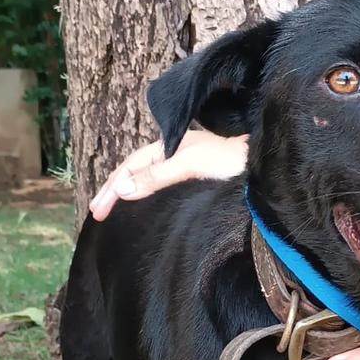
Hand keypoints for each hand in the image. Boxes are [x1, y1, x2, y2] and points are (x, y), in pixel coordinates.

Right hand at [89, 129, 248, 220]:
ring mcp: (186, 164)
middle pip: (136, 170)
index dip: (112, 187)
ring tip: (112, 206)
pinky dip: (147, 193)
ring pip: (148, 176)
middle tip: (96, 213)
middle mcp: (174, 152)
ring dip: (128, 190)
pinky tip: (145, 202)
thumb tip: (121, 188)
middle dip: (114, 190)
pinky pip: (163, 183)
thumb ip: (156, 177)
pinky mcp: (198, 176)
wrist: (263, 162)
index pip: (130, 166)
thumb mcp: (190, 166)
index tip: (98, 211)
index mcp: (169, 146)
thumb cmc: (230, 160)